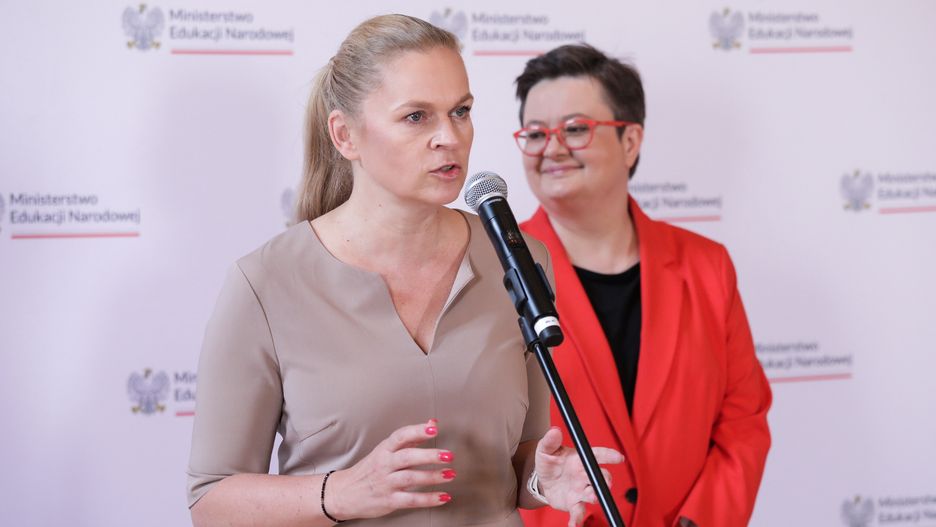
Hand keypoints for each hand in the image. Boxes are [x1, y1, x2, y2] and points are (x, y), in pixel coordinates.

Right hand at [325, 419, 454, 519]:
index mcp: (384, 449)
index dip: (417, 431)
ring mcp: (386, 483)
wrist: (344, 493)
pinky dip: (428, 499)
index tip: (433, 429)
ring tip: (450, 474)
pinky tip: (443, 496)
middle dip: (429, 456)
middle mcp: (384, 464)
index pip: (400, 436)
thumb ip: (411, 438)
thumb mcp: (386, 450)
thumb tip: (433, 423)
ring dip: (432, 477)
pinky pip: (411, 500)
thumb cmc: (369, 470)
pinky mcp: (389, 501)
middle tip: (448, 455)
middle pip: (407, 457)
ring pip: (410, 478)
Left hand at [534, 427, 624, 526]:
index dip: (609, 455)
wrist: (542, 481)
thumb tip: (554, 430)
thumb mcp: (546, 450)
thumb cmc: (550, 462)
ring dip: (595, 497)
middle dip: (605, 480)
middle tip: (605, 482)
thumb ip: (550, 441)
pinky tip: (573, 524)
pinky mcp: (574, 503)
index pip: (597, 455)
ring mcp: (581, 490)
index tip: (619, 457)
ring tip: (592, 498)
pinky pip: (578, 512)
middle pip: (601, 477)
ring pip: (594, 495)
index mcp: (580, 459)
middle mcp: (584, 476)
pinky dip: (577, 519)